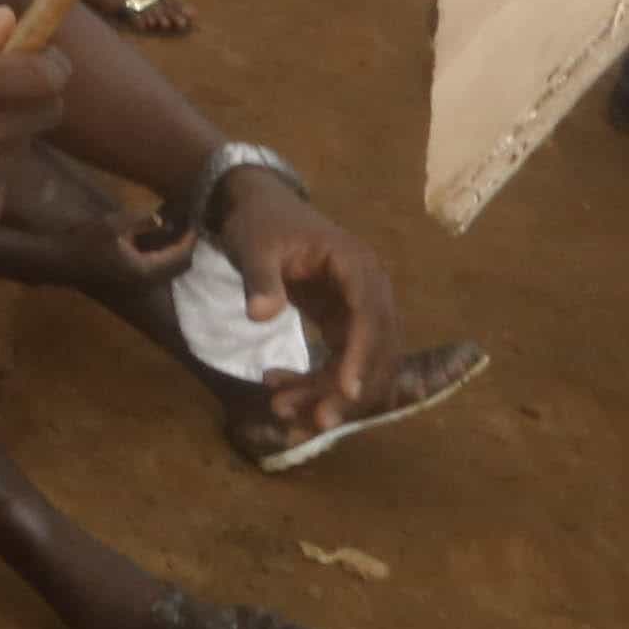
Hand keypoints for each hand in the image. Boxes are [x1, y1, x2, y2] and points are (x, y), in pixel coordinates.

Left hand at [215, 172, 395, 433]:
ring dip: (329, 392)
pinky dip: (317, 380)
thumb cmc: (260, 222)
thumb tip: (260, 316)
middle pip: (375, 349)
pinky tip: (279, 387)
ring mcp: (359, 309)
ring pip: (359, 363)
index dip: (362, 355)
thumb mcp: (253, 245)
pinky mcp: (343, 323)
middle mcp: (370, 291)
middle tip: (315, 420)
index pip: (370, 317)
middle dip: (348, 388)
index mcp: (357, 266)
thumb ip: (259, 278)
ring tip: (282, 409)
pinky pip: (340, 361)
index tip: (347, 391)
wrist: (258, 208)